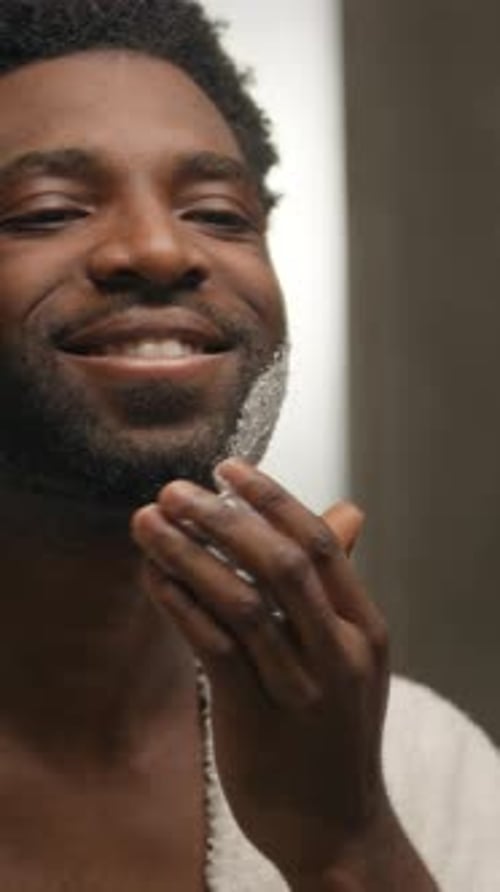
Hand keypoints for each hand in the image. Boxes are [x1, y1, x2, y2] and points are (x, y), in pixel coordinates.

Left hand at [132, 459, 391, 881]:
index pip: (319, 544)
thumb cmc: (335, 729)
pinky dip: (179, 604)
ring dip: (186, 554)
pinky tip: (153, 576)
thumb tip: (348, 513)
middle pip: (280, 563)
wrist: (337, 826)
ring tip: (146, 522)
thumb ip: (337, 585)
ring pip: (239, 600)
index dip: (270, 499)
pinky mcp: (254, 715)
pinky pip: (212, 646)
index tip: (228, 467)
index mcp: (363, 627)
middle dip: (222, 518)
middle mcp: (337, 652)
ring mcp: (298, 687)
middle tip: (173, 490)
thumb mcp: (353, 655)